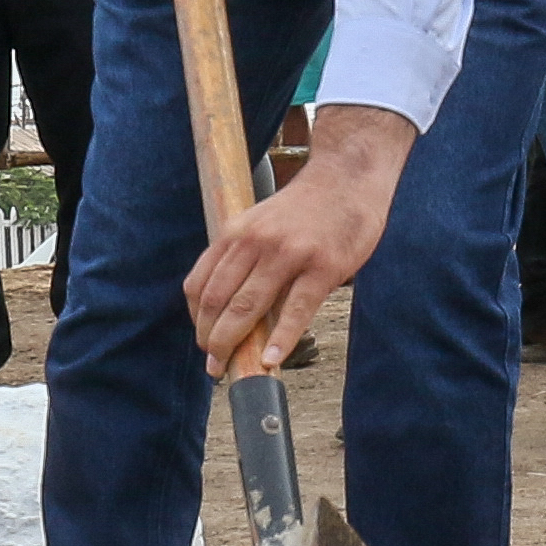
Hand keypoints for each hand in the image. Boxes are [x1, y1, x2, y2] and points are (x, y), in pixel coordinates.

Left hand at [188, 104, 408, 371]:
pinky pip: (295, 310)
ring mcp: (289, 253)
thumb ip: (242, 257)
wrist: (348, 177)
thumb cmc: (306, 209)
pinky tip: (270, 361)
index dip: (196, 319)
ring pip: (247, 307)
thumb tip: (229, 310)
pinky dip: (280, 341)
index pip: (200, 284)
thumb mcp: (261, 223)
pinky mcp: (323, 267)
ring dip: (232, 344)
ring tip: (230, 367)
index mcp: (236, 232)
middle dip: (210, 339)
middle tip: (212, 364)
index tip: (203, 339)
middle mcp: (256, 242)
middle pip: (217, 300)